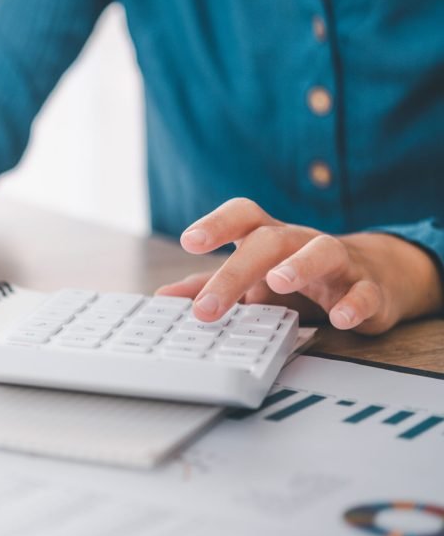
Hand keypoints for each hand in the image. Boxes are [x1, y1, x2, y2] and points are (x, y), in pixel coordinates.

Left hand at [156, 198, 442, 334]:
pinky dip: (354, 304)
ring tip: (278, 282)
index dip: (216, 224)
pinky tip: (340, 318)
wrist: (373, 278)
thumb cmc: (299, 275)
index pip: (242, 216)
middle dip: (236, 270)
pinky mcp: (368, 288)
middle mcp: (301, 241)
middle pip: (270, 240)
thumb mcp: (253, 278)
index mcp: (269, 237)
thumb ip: (209, 285)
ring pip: (323, 251)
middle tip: (208, 307)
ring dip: (300, 264)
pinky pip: (364, 292)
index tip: (189, 241)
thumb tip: (163, 296)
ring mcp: (339, 262)